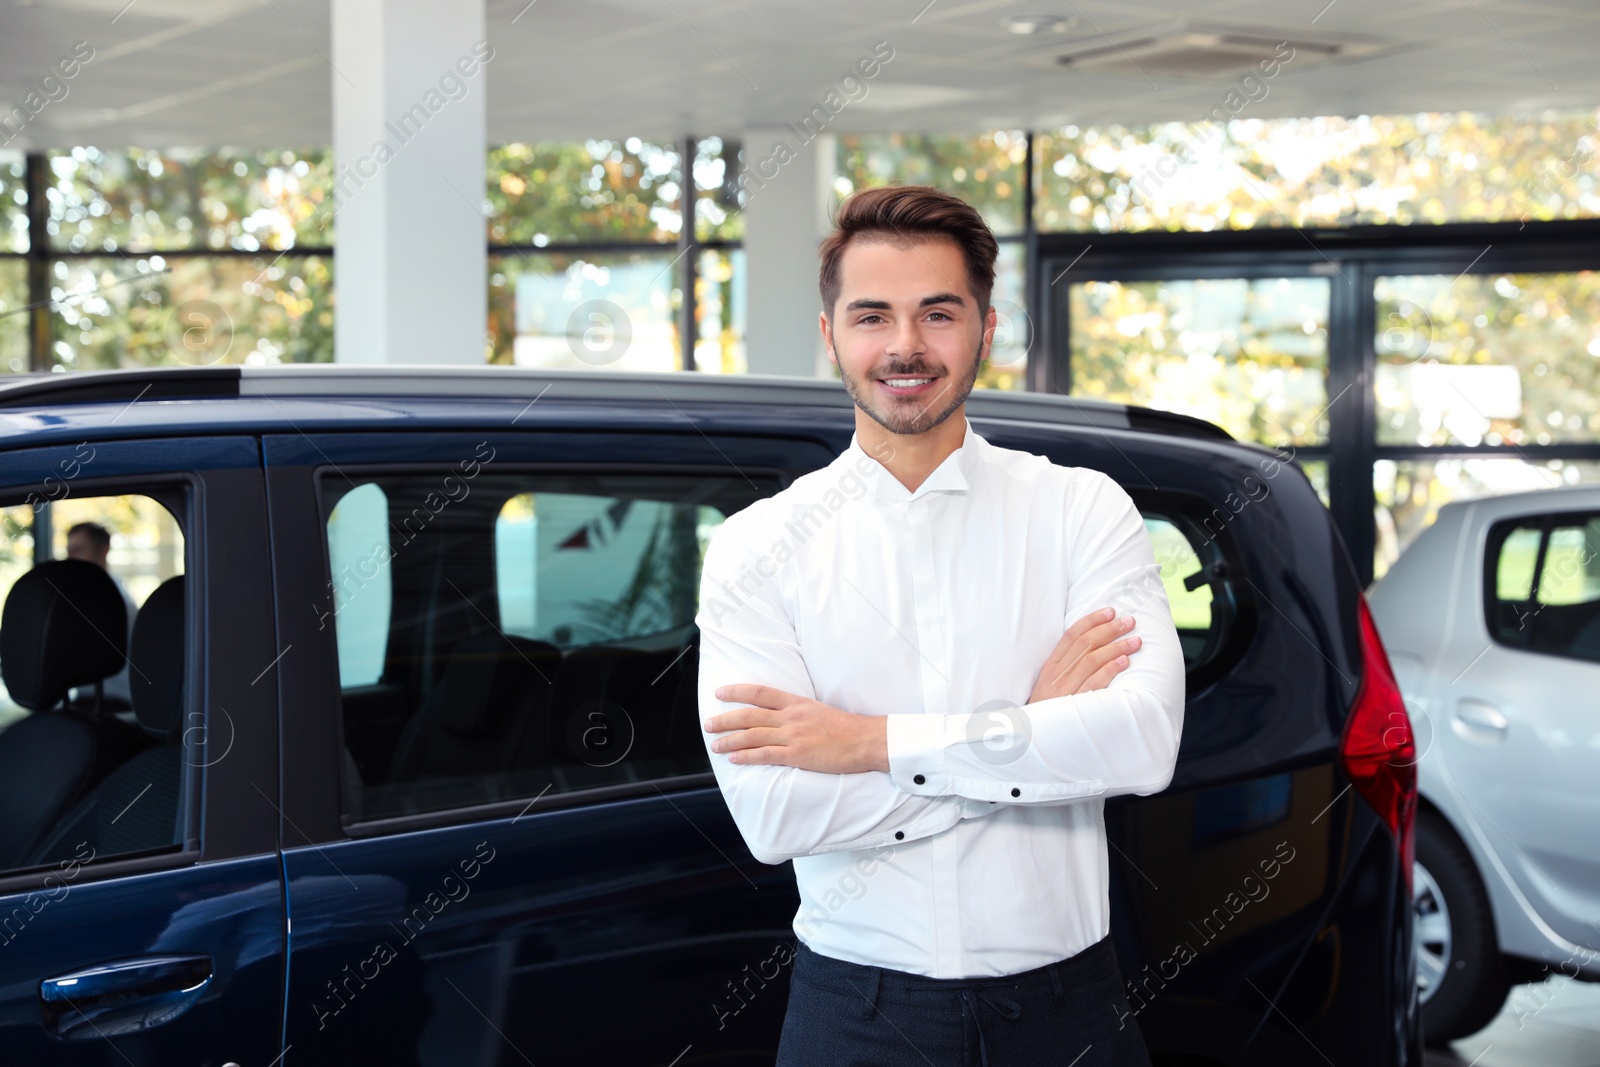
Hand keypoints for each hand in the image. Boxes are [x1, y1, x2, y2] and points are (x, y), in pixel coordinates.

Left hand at [705, 685, 887, 773]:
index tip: (720, 692)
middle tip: (708, 724)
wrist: (864, 740)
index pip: (760, 692)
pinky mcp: (797, 754)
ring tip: (715, 745)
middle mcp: (791, 716)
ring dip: (730, 740)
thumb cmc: (845, 728)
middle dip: (725, 719)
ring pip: (753, 735)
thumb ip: (797, 712)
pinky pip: (766, 754)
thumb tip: (779, 716)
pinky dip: (747, 756)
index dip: (737, 691)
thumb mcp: (818, 710)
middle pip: (750, 715)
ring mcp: (793, 735)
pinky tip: (734, 759)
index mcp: (796, 703)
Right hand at [1028, 607, 1140, 703]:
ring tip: (1135, 641)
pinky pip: (1094, 683)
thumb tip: (1092, 648)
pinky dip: (1109, 670)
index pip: (1071, 636)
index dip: (1091, 621)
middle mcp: (1056, 675)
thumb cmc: (1046, 710)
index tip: (1110, 611)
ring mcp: (1064, 689)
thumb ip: (1066, 667)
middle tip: (1129, 621)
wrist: (1030, 738)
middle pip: (1084, 644)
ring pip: (1091, 660)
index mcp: (1050, 667)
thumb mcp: (1049, 685)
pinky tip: (1124, 661)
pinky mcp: (1073, 704)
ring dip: (1116, 647)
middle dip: (1109, 629)